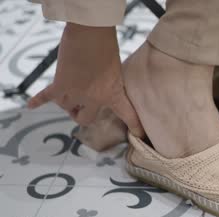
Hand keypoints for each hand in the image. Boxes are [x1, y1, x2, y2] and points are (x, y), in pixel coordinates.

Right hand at [27, 23, 143, 136]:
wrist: (91, 32)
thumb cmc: (107, 45)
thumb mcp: (116, 68)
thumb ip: (110, 82)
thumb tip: (100, 86)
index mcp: (113, 93)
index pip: (128, 114)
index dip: (135, 127)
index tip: (139, 135)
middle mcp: (94, 99)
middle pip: (84, 118)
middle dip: (81, 114)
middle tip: (80, 108)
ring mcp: (76, 93)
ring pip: (65, 106)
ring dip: (66, 100)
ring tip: (68, 88)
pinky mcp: (60, 84)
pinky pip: (47, 96)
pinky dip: (38, 100)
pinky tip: (32, 105)